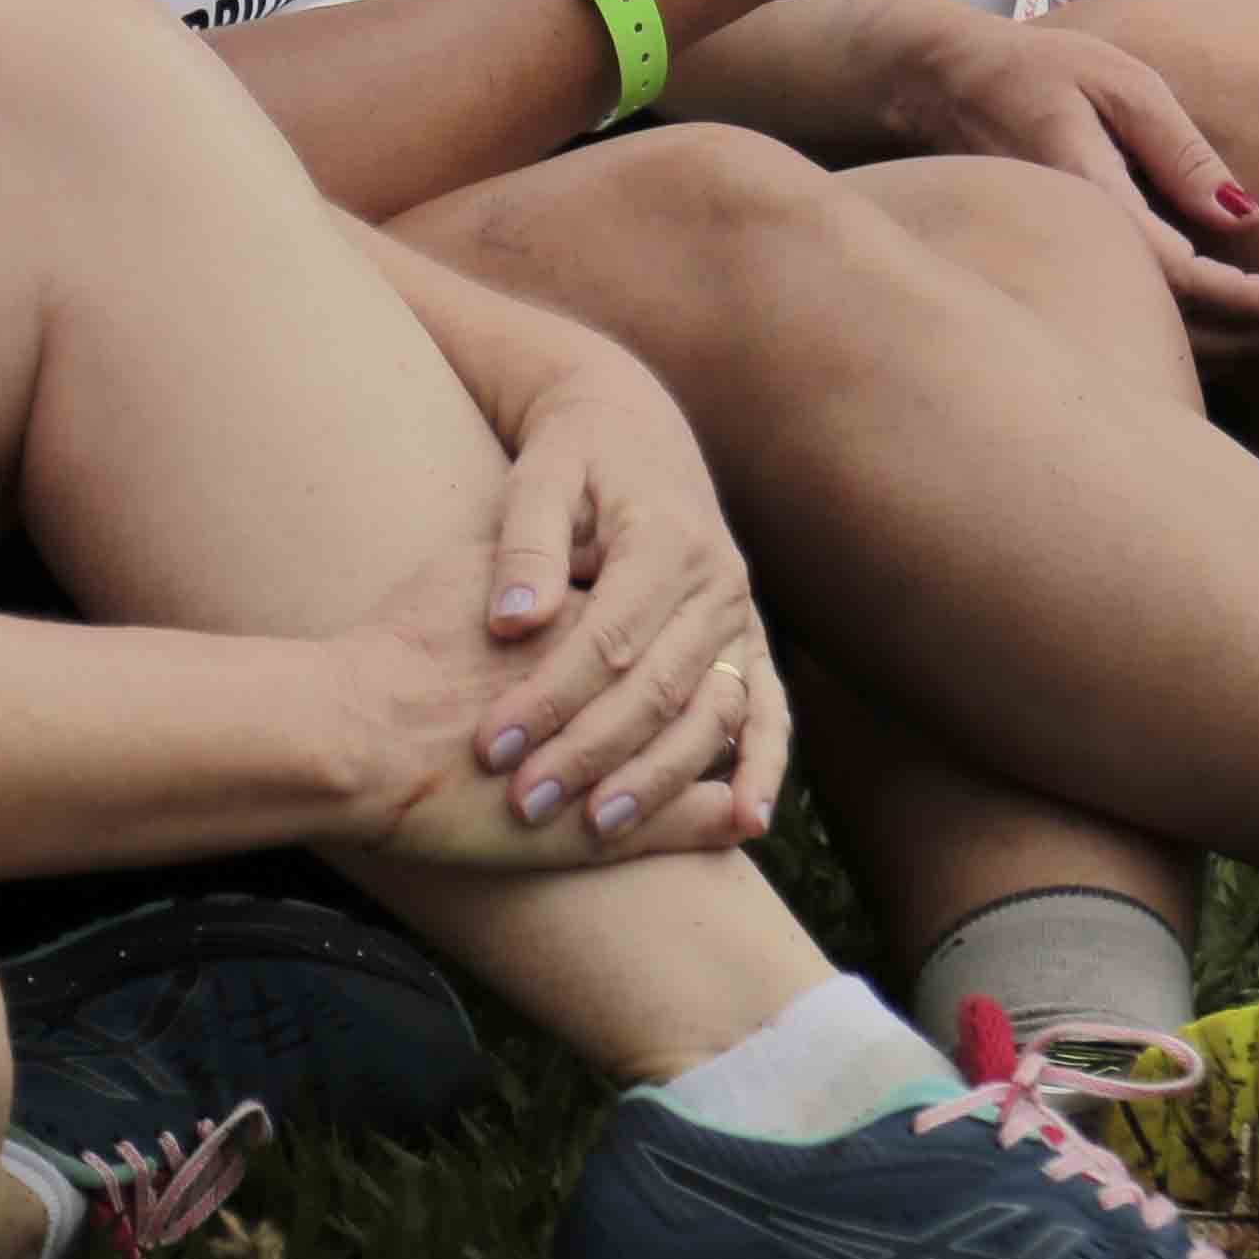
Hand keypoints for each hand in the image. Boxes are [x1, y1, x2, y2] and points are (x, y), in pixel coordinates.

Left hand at [451, 342, 790, 852]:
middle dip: (590, 752)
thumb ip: (525, 548)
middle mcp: (718, 579)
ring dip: (659, 777)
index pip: (607, 639)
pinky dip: (764, 767)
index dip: (549, 698)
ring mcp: (741, 614)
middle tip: (525, 802)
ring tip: (599, 830)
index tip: (491, 747)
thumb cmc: (572, 456)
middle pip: (656, 686)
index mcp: (665, 537)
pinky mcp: (748, 640)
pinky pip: (768, 710)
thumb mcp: (538, 475)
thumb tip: (511, 624)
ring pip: (709, 711)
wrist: (635, 428)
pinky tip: (746, 823)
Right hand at [892, 1, 1258, 354]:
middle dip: (1237, 333)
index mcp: (1088, 195)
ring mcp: (1046, 268)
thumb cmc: (1035, 71)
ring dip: (1207, 344)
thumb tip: (1246, 216)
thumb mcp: (1120, 82)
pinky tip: (1211, 322)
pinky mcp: (1043, 273)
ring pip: (1132, 334)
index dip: (1241, 299)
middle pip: (1160, 323)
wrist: (935, 86)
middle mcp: (1064, 246)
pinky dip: (1168, 331)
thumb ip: (1181, 150)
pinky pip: (1111, 319)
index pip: (1177, 273)